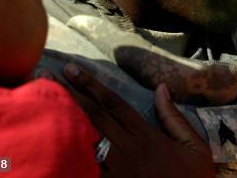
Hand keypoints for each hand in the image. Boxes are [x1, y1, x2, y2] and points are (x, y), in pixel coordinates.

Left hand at [61, 63, 214, 177]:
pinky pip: (84, 170)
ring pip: (83, 140)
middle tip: (46, 76)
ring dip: (63, 120)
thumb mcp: (194, 146)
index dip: (91, 84)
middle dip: (69, 94)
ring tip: (43, 104)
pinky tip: (50, 144)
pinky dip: (67, 157)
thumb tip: (162, 87)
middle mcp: (126, 149)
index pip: (113, 103)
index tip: (72, 69)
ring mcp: (115, 171)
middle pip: (92, 116)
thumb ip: (174, 117)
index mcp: (145, 135)